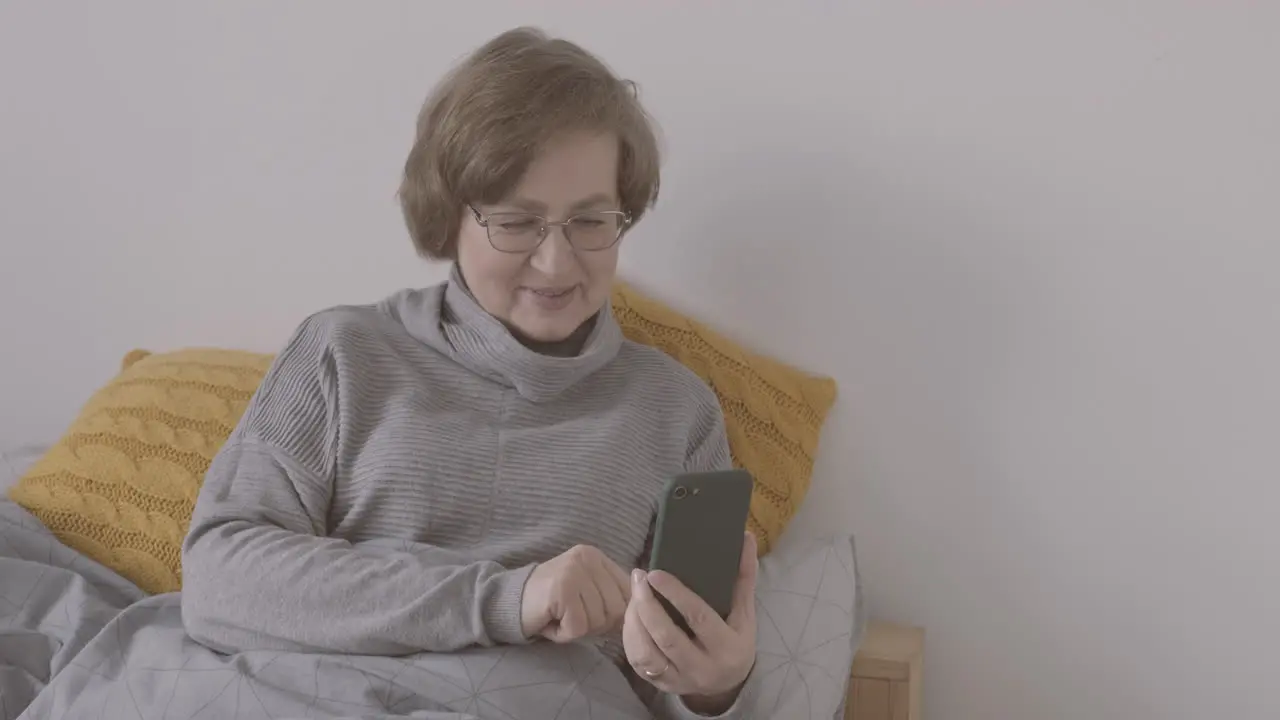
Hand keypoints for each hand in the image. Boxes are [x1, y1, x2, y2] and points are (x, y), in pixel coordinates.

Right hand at [521, 544, 631, 642]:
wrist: (507, 603)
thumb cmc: (551, 603)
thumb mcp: (586, 591)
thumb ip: (611, 594)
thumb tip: (641, 607)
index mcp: (596, 556)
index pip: (628, 590)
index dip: (616, 613)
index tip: (592, 614)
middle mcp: (587, 558)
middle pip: (617, 609)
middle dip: (597, 624)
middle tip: (572, 618)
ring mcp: (573, 572)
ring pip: (599, 620)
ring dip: (579, 629)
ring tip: (561, 618)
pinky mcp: (561, 590)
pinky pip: (579, 627)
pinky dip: (565, 634)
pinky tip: (552, 623)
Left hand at [623, 532, 757, 713]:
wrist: (728, 685)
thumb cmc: (736, 640)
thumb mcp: (745, 612)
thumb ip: (744, 576)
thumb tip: (745, 536)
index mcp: (727, 647)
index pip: (699, 618)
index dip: (676, 594)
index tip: (655, 573)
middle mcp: (702, 668)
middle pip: (667, 637)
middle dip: (647, 605)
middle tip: (639, 577)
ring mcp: (680, 680)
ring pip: (647, 653)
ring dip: (634, 620)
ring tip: (634, 594)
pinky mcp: (662, 686)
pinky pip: (638, 662)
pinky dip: (630, 636)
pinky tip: (632, 615)